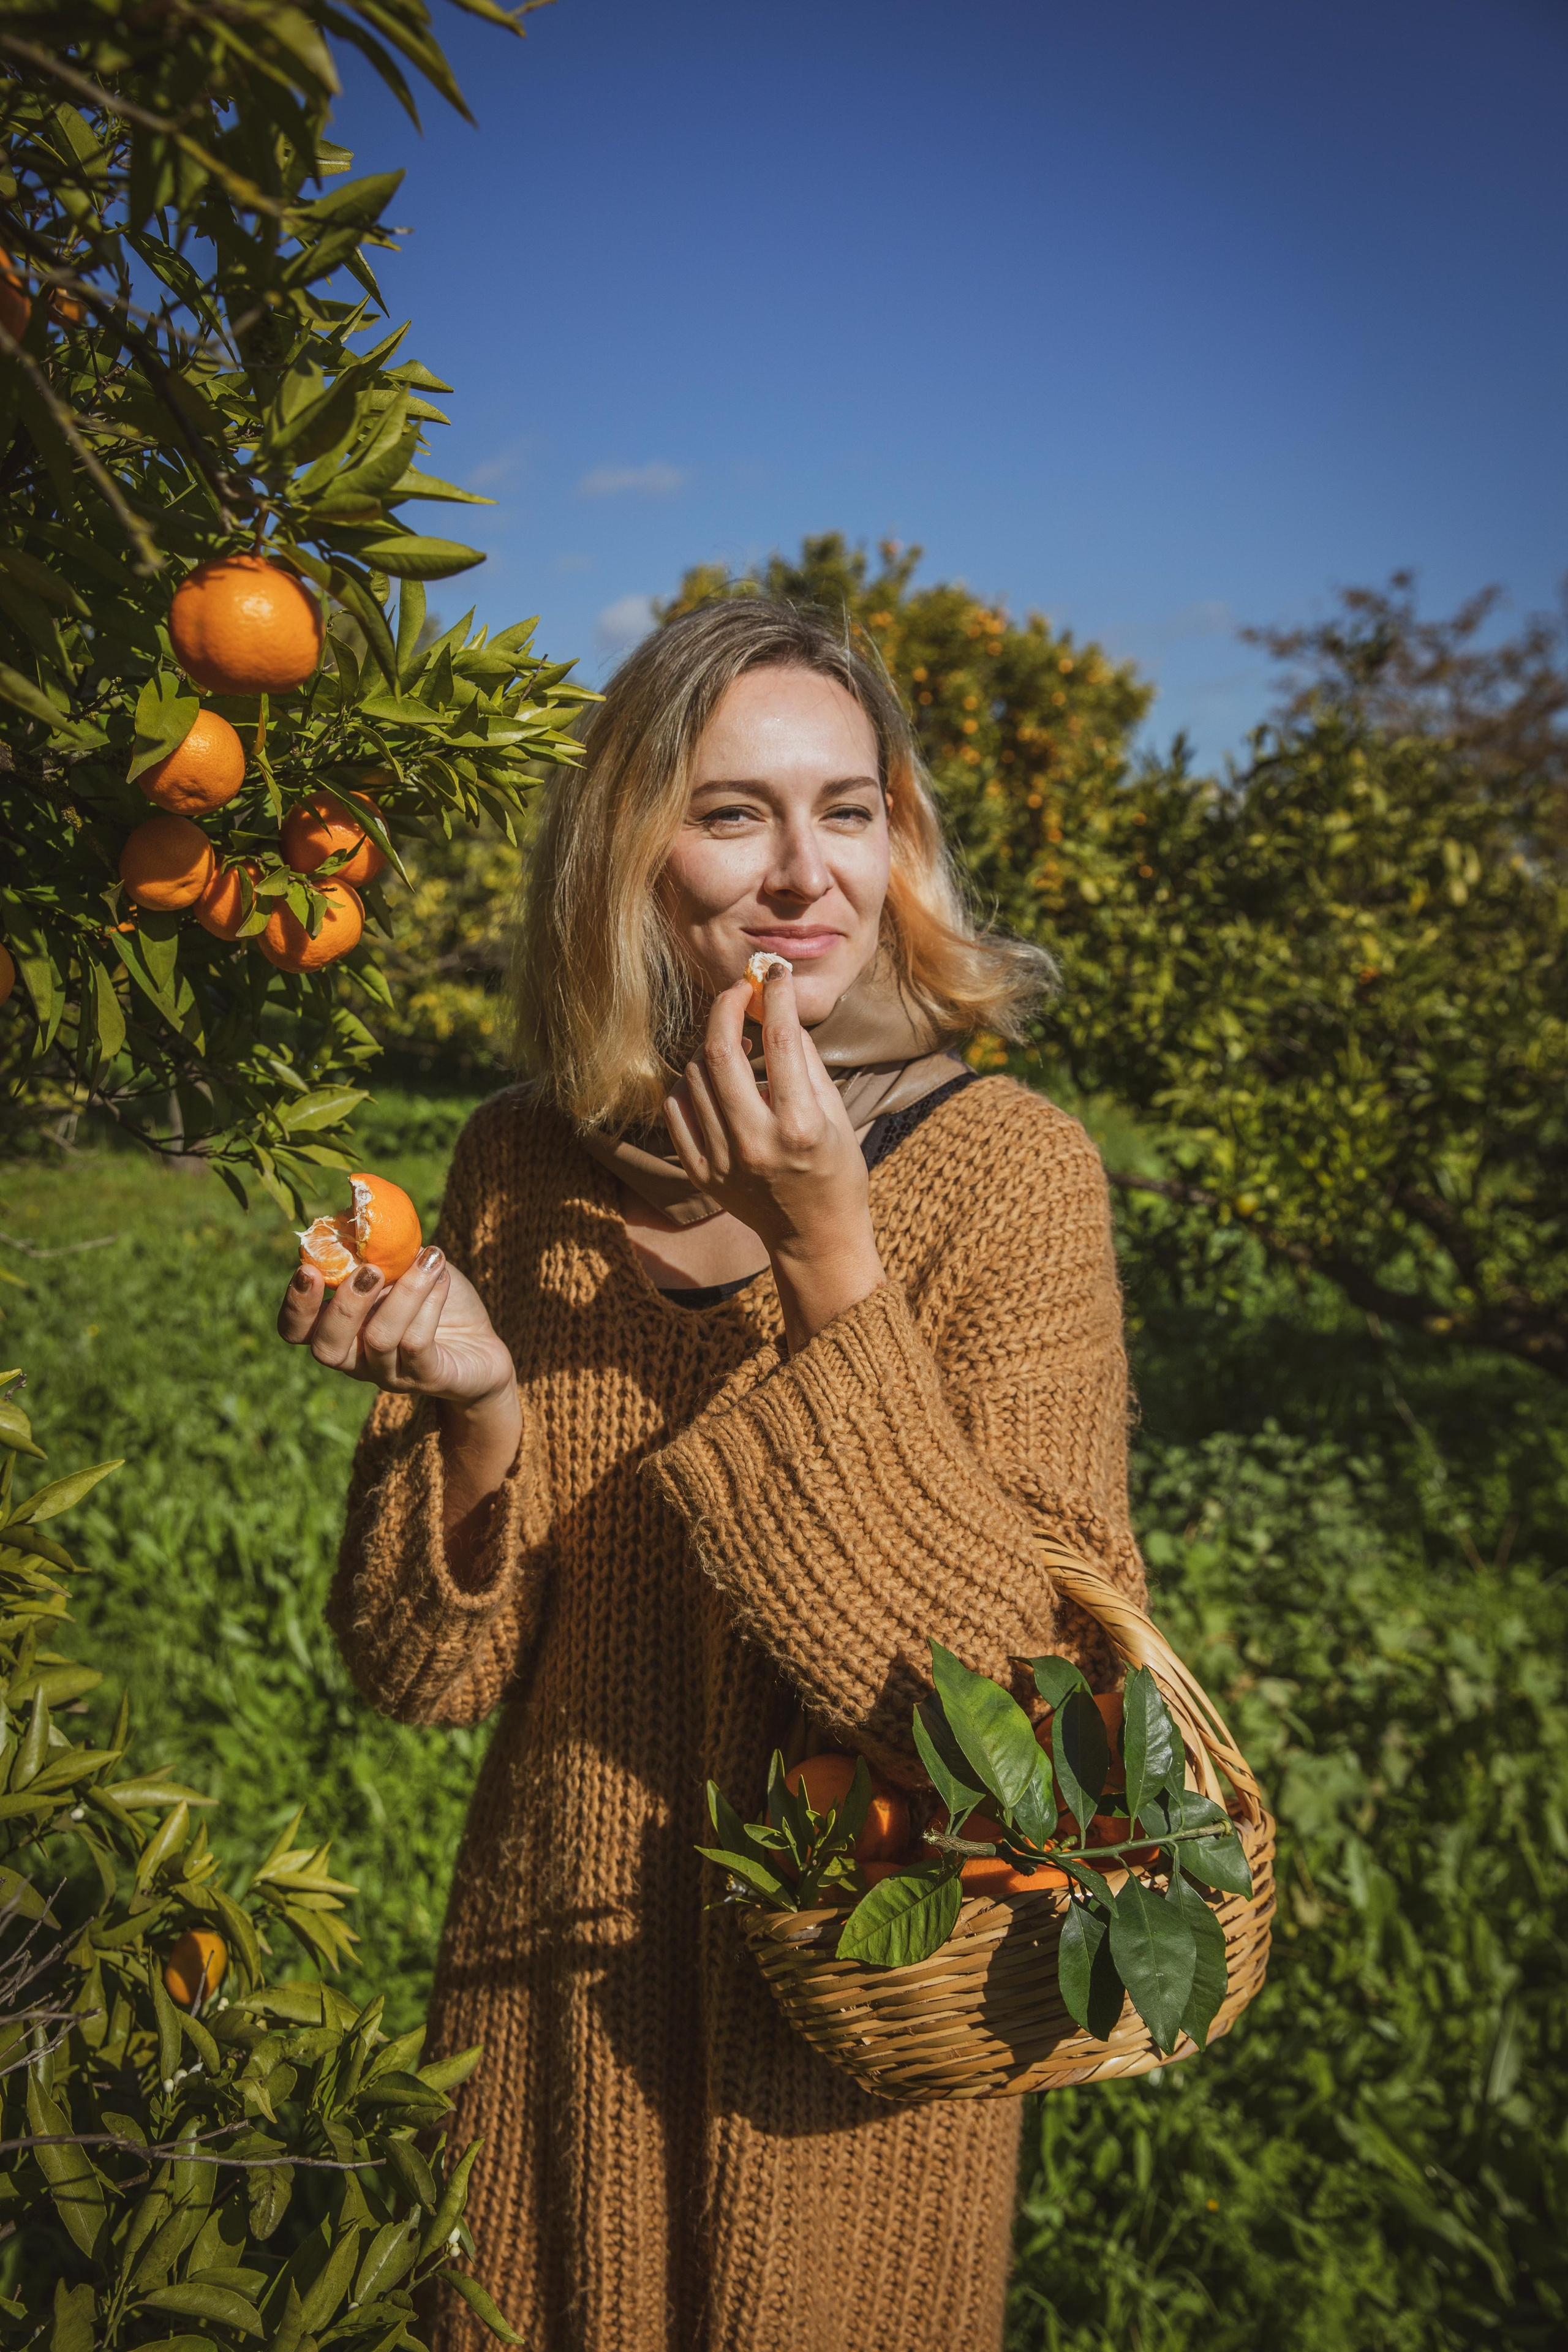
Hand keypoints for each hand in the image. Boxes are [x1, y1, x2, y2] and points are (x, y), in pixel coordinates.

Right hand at [278, 1246, 515, 1409]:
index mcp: (340, 1330)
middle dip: (344, 1305)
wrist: (482, 1342)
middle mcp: (358, 1359)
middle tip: (370, 1270)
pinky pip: (418, 1344)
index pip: (296, 1330)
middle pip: (327, 1348)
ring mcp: (392, 1374)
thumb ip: (377, 1248)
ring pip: (380, 1339)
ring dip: (404, 1292)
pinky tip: (442, 1276)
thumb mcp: (404, 1266)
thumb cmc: (435, 1300)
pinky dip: (430, 1303)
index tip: (308, 1269)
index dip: (295, 1305)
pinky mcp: (428, 1378)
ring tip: (429, 1258)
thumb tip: (358, 1208)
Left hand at [663, 965, 884, 1346]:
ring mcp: (722, 1160)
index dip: (774, 994)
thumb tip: (774, 1007)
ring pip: (695, 1074)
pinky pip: (677, 1107)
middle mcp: (755, 1142)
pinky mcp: (700, 1172)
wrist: (814, 1237)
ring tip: (735, 1041)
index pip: (780, 1039)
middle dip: (727, 1005)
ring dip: (712, 1045)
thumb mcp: (835, 1113)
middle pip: (721, 1050)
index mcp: (799, 1125)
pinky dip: (689, 1083)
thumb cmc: (835, 1171)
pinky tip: (712, 1079)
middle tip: (739, 991)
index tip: (774, 973)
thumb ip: (804, 1062)